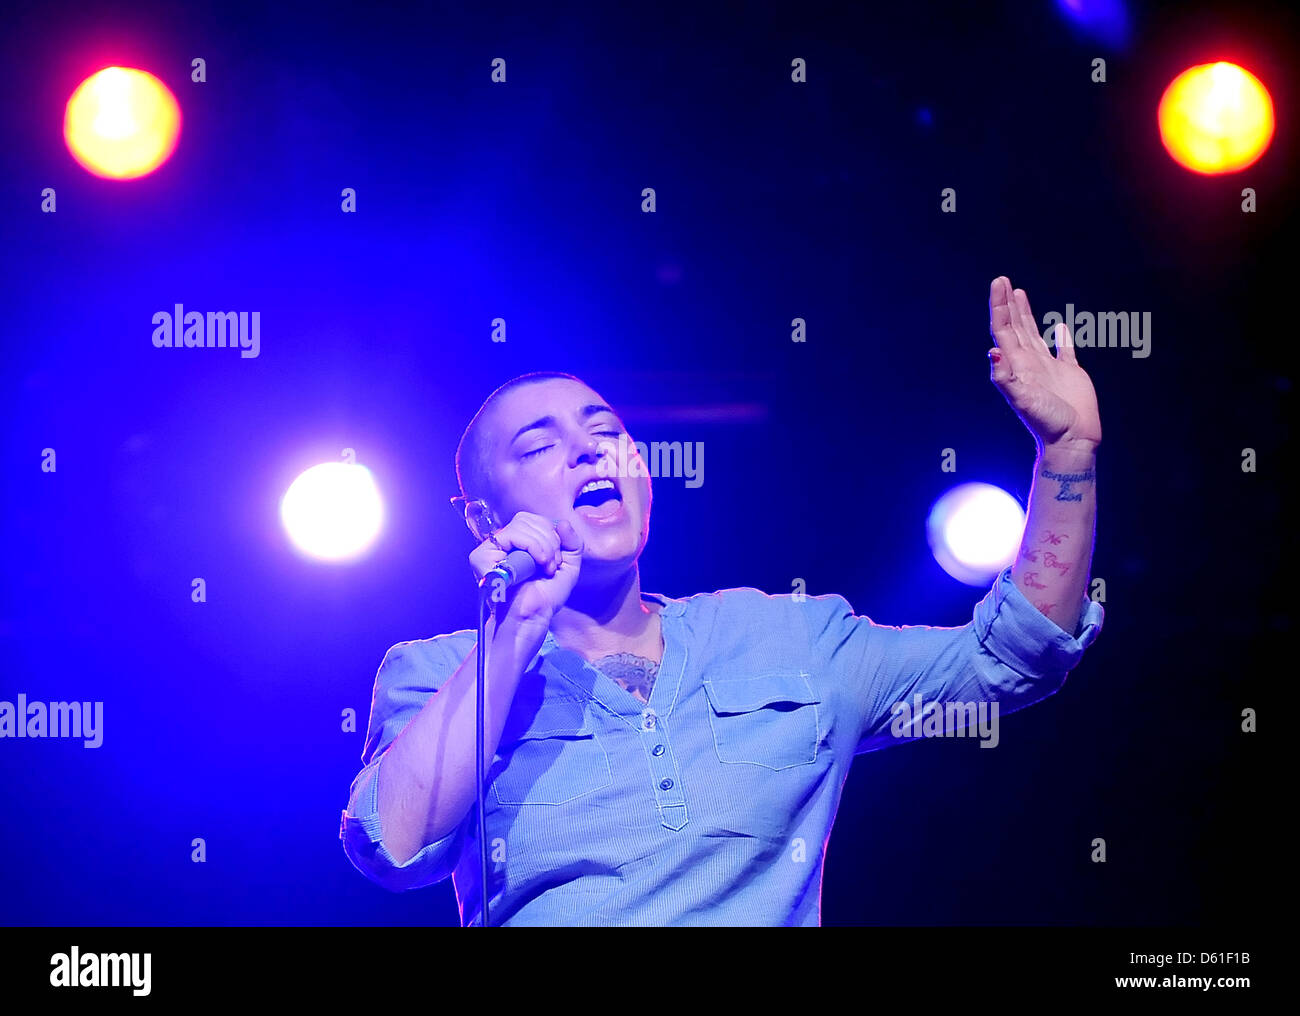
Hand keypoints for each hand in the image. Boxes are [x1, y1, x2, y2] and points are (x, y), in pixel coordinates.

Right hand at [468, 511, 583, 626]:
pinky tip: (537, 564)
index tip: (557, 560)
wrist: (533, 617)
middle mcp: (503, 543)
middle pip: (527, 519)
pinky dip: (531, 546)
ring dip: (542, 545)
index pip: (534, 520)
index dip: (551, 535)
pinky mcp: (483, 556)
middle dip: (549, 540)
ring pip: (521, 525)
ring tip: (545, 567)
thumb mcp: (569, 566)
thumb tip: (561, 522)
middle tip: (552, 565)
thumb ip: (572, 542)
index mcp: (519, 543)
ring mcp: (491, 549)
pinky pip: (511, 535)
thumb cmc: (546, 596)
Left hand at [988, 276, 1101, 451]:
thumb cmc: (1046, 422)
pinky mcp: (1070, 372)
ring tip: (1020, 294)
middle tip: (1002, 281)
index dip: (1000, 307)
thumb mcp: (1021, 399)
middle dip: (1008, 304)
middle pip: (1015, 327)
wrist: (1071, 440)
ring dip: (1025, 314)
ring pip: (1033, 333)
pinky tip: (1059, 326)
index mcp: (1017, 365)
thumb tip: (992, 351)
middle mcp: (1029, 363)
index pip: (1003, 330)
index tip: (999, 283)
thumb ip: (1005, 376)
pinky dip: (1062, 337)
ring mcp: (1048, 367)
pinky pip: (1064, 349)